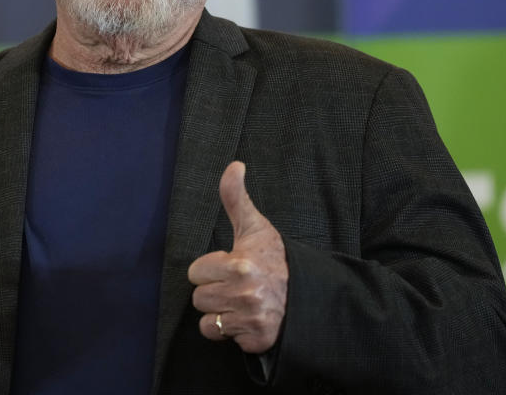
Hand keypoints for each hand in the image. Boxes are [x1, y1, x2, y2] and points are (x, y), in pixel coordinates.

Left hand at [188, 161, 287, 353]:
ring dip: (221, 313)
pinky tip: (248, 318)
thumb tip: (234, 165)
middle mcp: (245, 294)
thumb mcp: (255, 227)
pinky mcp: (256, 340)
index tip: (230, 267)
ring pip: (208, 321)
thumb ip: (235, 198)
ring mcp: (251, 319)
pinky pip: (224, 339)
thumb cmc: (276, 259)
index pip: (196, 273)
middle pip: (199, 298)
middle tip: (237, 285)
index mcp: (240, 264)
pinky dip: (234, 332)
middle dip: (214, 292)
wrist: (310, 294)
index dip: (211, 269)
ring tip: (241, 302)